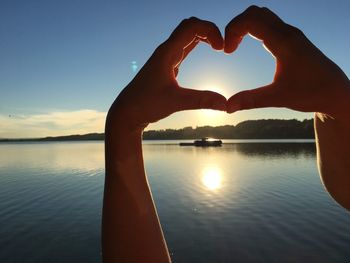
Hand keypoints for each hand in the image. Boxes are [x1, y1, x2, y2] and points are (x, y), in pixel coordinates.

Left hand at [107, 17, 226, 131]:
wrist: (127, 112)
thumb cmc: (145, 104)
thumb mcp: (175, 102)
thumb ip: (201, 101)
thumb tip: (226, 104)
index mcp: (166, 53)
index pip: (191, 26)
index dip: (210, 31)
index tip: (221, 48)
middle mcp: (166, 51)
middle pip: (190, 26)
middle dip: (209, 30)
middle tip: (222, 46)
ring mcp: (166, 58)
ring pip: (186, 36)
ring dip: (204, 36)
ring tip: (218, 47)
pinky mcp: (167, 66)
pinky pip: (184, 47)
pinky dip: (197, 45)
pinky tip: (207, 50)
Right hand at [225, 6, 349, 120]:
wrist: (336, 92)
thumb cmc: (312, 93)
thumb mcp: (279, 98)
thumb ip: (251, 100)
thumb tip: (227, 107)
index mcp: (284, 42)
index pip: (251, 20)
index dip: (232, 30)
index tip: (226, 52)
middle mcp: (288, 33)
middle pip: (254, 12)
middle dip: (235, 26)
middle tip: (228, 48)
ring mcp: (291, 34)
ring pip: (261, 15)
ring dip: (244, 26)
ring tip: (235, 46)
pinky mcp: (292, 38)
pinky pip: (268, 23)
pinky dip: (252, 28)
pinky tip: (248, 44)